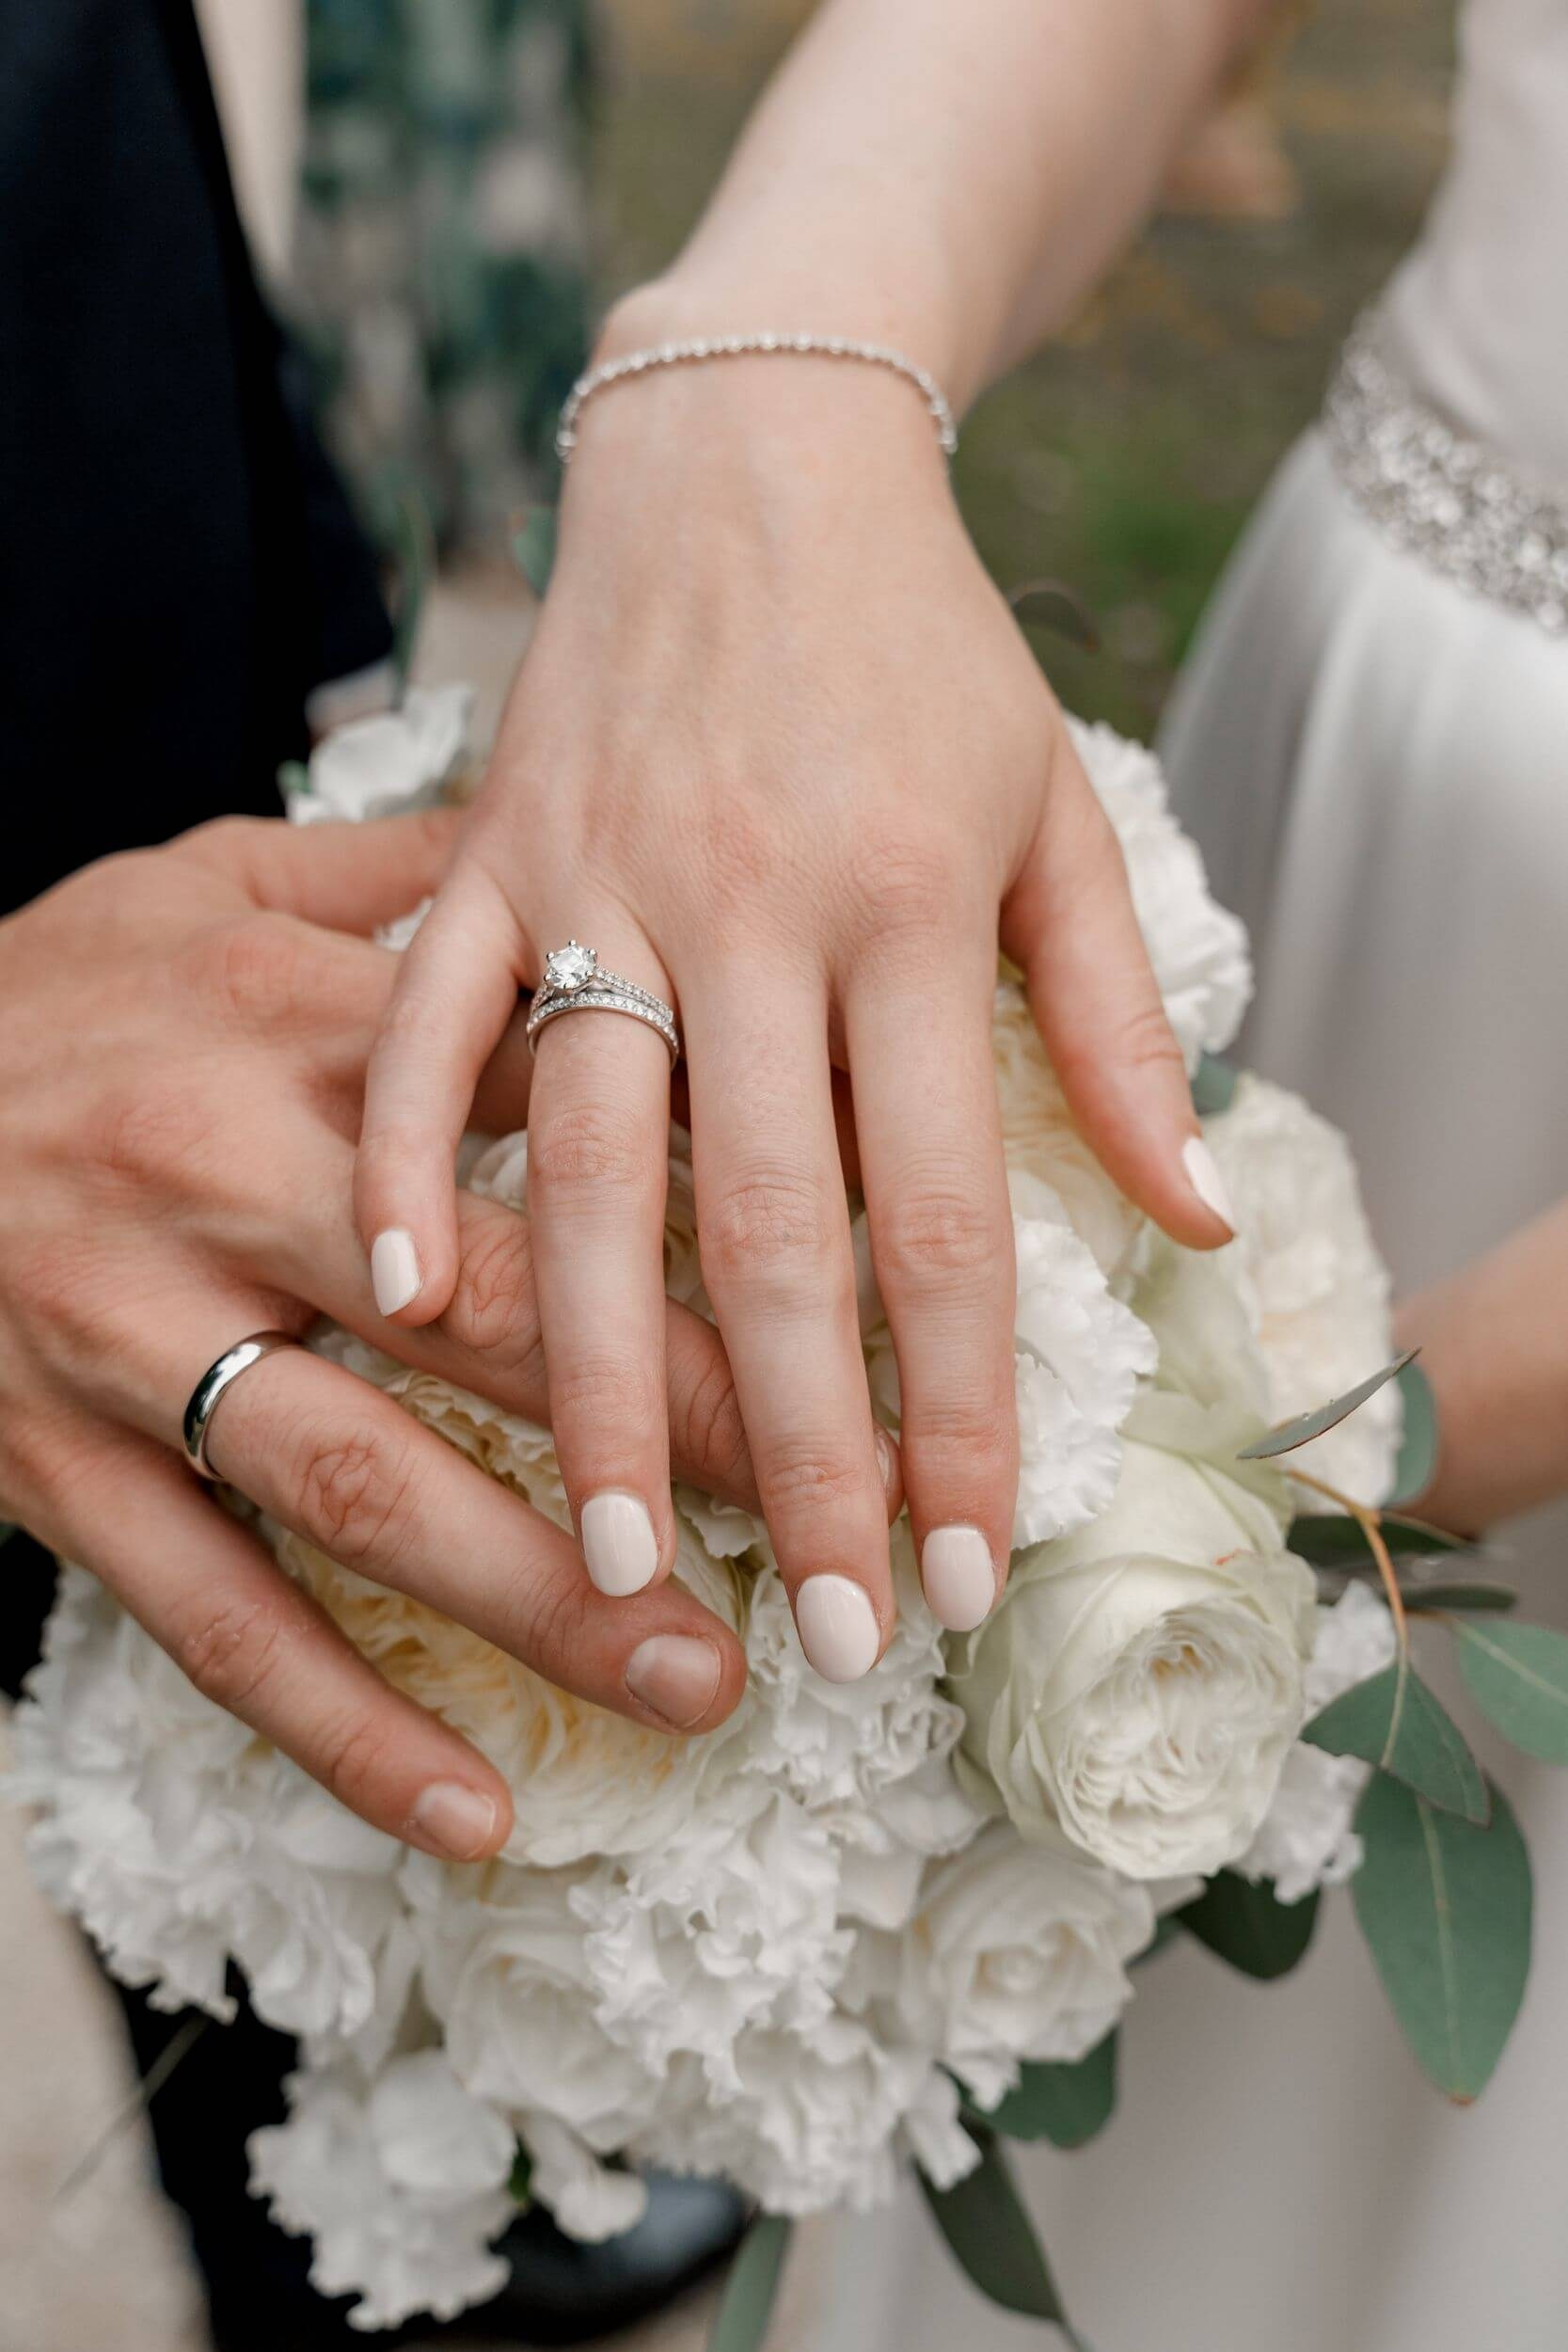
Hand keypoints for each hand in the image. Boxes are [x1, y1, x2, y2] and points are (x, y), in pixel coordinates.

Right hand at [0, 812, 811, 1858]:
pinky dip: (343, 1727)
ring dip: (540, 1601)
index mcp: (301, 1032)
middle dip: (676, 1433)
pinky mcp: (58, 1469)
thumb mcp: (219, 886)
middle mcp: (223, 1183)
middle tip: (839, 1528)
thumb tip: (603, 862)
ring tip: (702, 1686)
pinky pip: (212, 1618)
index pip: (554, 1126)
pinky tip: (476, 1810)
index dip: (719, 1218)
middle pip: (487, 1322)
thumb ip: (416, 885)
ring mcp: (132, 1340)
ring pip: (362, 1491)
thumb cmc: (50, 991)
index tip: (863, 1300)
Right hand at [356, 342, 1229, 1679]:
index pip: (935, 1218)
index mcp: (901, 912)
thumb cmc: (922, 649)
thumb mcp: (1054, 810)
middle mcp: (747, 915)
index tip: (963, 1562)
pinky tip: (401, 1296)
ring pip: (592, 1168)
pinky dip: (415, 1149)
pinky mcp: (489, 853)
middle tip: (812, 1631)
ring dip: (593, 1375)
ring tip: (609, 1554)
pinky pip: (428, 1021)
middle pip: (766, 1237)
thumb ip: (1115, 1021)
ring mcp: (600, 885)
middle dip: (790, 1453)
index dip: (953, 1409)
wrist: (754, 452)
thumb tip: (1189, 1211)